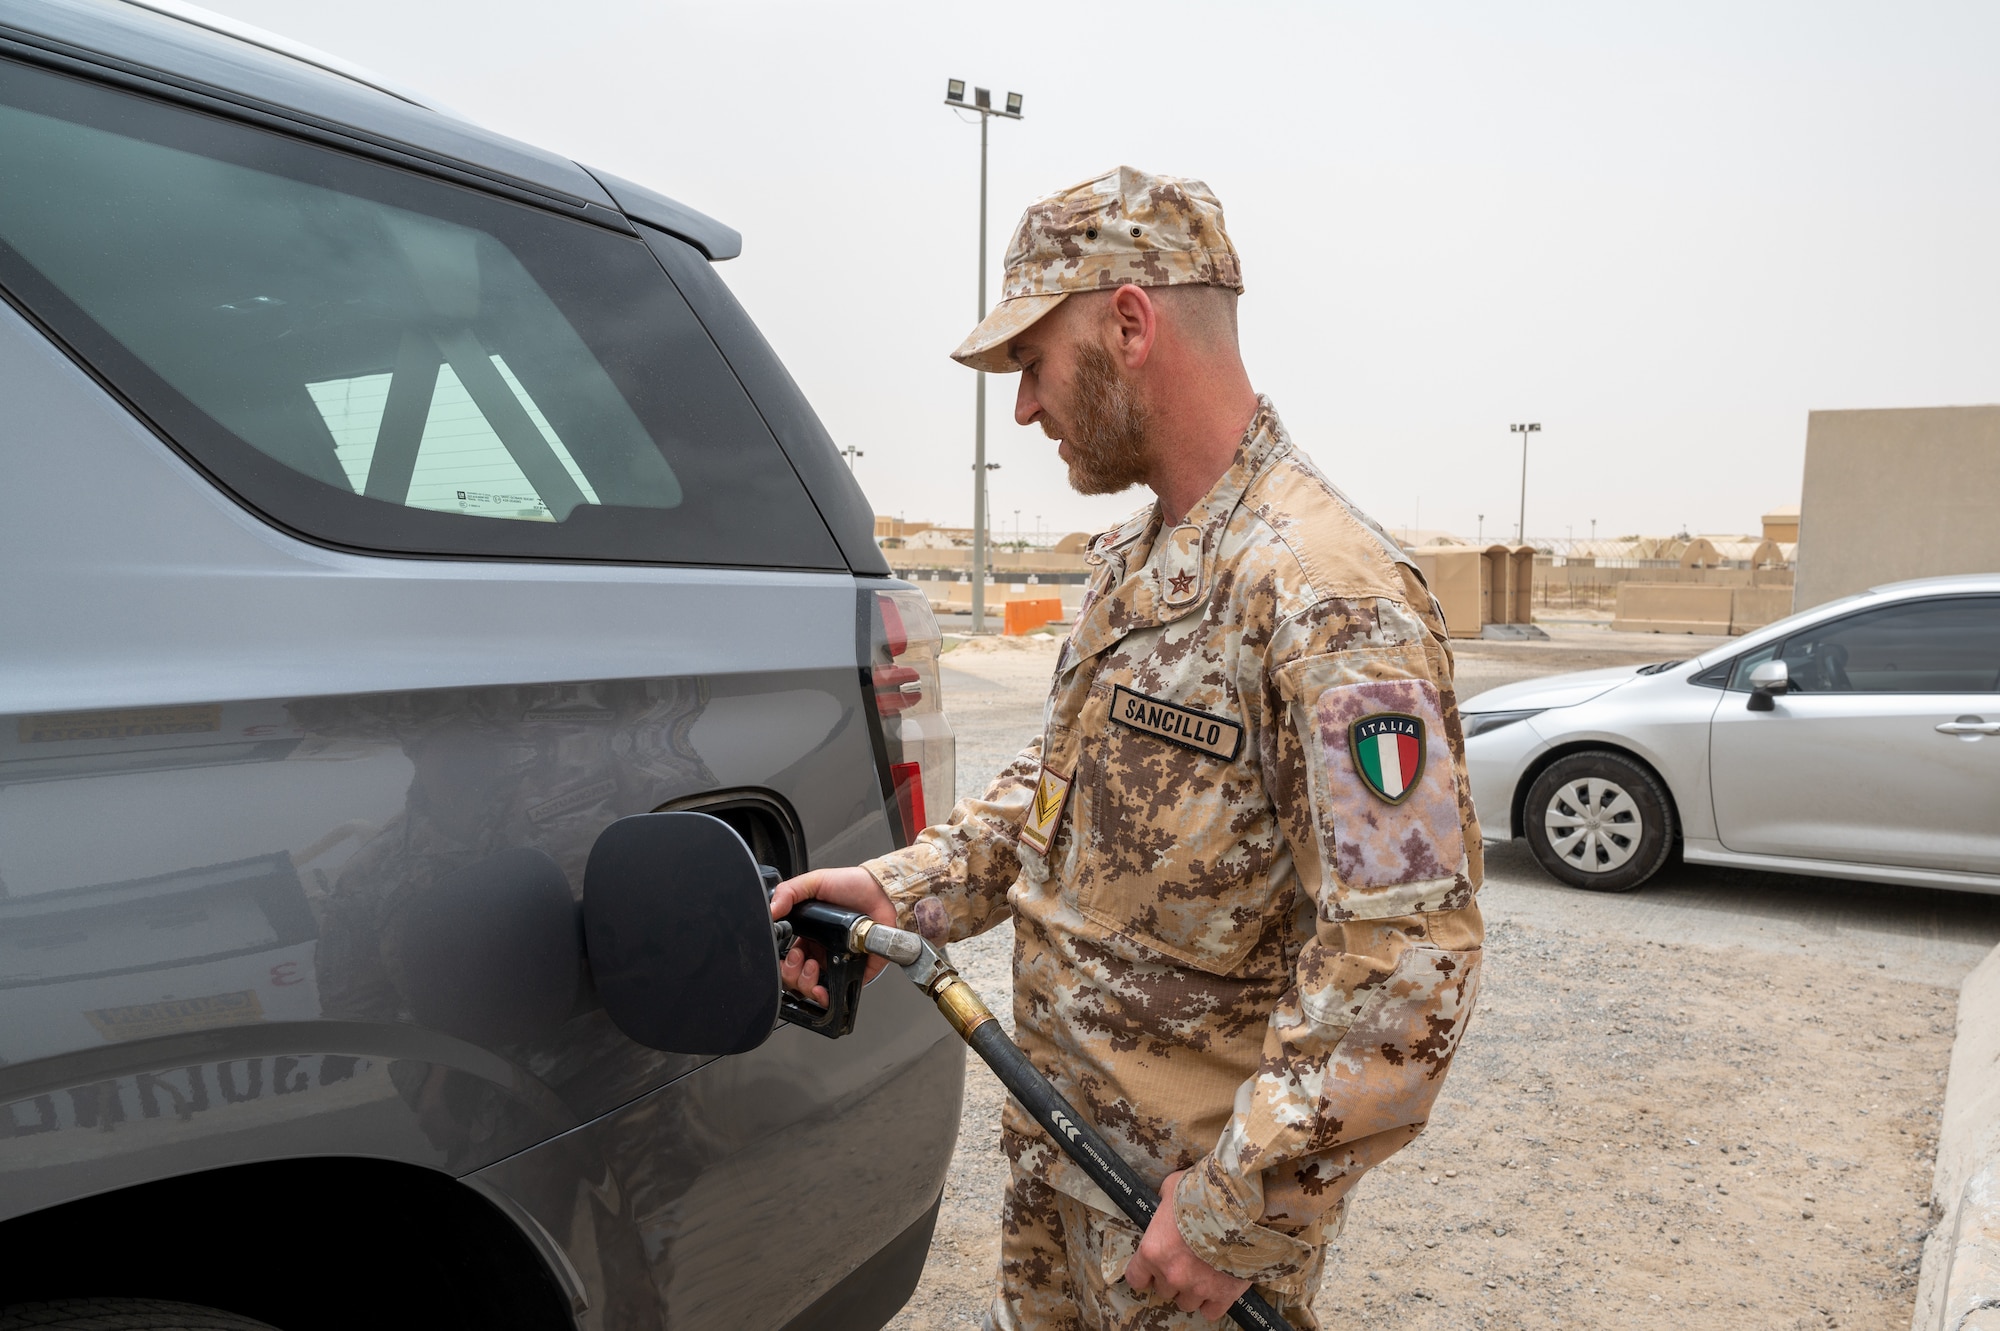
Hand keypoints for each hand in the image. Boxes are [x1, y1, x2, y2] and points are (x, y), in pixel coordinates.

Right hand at [769, 866, 897, 1004]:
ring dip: (805, 983)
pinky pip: (836, 993)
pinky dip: (825, 997)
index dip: (782, 960)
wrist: (883, 893)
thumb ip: (789, 892)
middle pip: (795, 976)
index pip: (787, 955)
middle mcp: (821, 950)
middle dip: (791, 974)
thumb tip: (769, 909)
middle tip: (799, 959)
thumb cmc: (854, 886)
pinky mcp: (854, 972)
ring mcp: (836, 962)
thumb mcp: (815, 882)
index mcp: (808, 933)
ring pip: (811, 988)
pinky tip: (822, 988)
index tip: (787, 953)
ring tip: (813, 966)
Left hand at [1124, 1170, 1252, 1321]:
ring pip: (1186, 1303)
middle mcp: (1171, 1274)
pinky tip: (1216, 1289)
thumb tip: (1164, 1201)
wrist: (1243, 1207)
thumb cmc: (1204, 1193)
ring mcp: (1197, 1288)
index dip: (1143, 1273)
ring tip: (1202, 1273)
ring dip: (1191, 1291)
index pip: (1136, 1277)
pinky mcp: (1223, 1295)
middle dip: (1172, 1277)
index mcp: (1153, 1251)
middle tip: (1185, 1261)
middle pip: (1163, 1290)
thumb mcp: (1174, 1186)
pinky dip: (1212, 1303)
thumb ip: (1164, 1200)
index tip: (1150, 1269)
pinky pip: (1210, 1312)